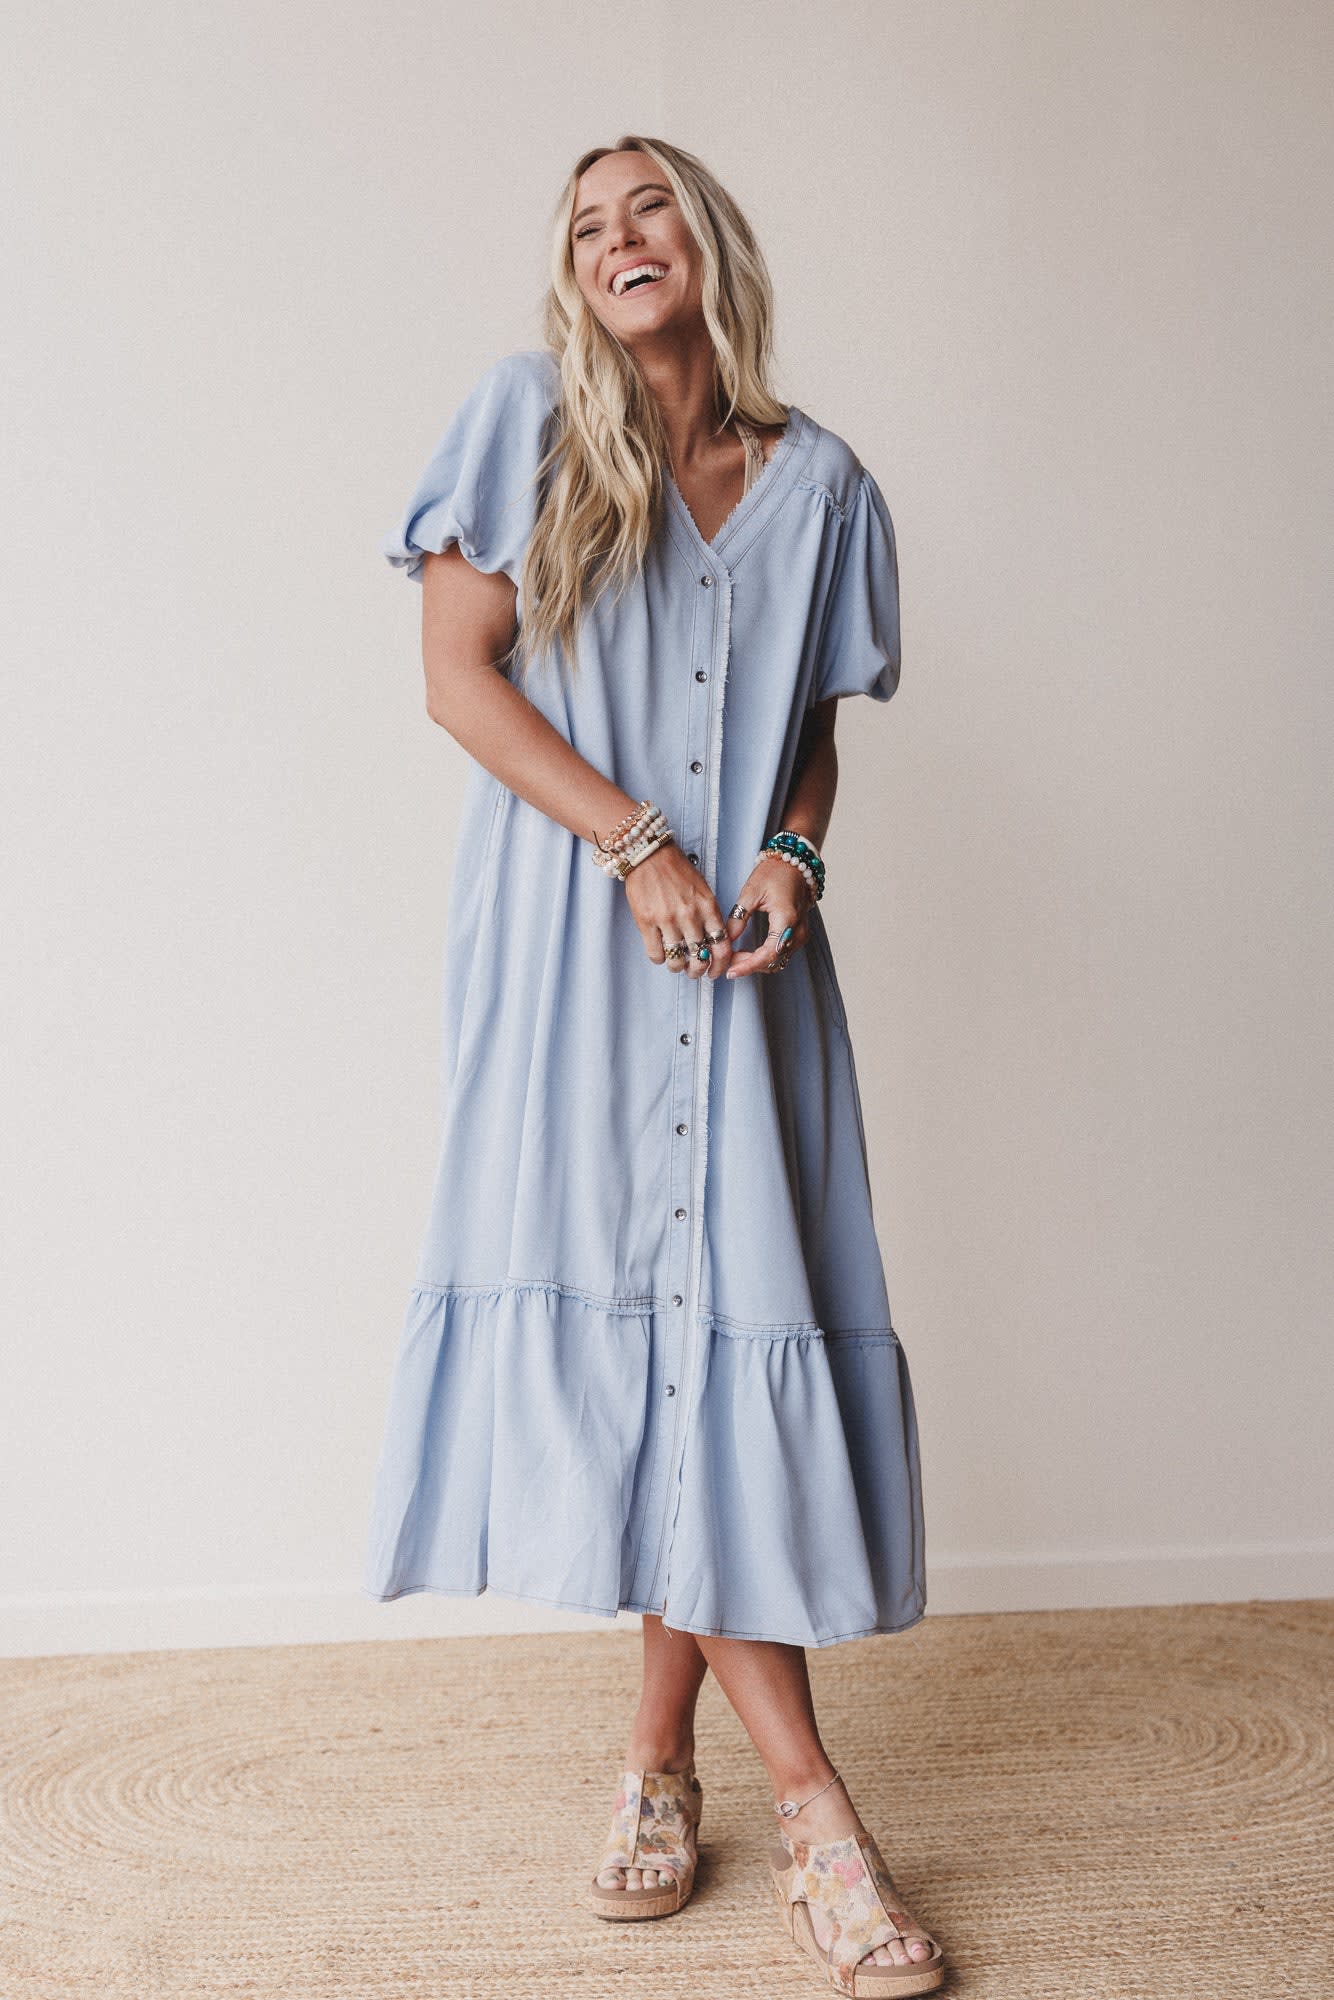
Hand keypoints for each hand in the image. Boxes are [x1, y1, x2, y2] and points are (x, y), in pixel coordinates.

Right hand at [622, 842, 741, 980]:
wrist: (650, 855)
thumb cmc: (677, 871)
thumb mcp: (703, 891)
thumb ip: (709, 916)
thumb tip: (711, 944)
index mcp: (708, 907)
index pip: (722, 946)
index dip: (721, 965)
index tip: (716, 971)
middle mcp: (690, 915)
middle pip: (700, 958)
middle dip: (698, 971)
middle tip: (694, 971)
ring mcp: (667, 920)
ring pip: (677, 960)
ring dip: (677, 967)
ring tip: (676, 963)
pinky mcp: (647, 922)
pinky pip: (656, 954)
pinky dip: (660, 958)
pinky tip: (660, 952)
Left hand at [724, 855, 814, 978]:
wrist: (794, 864)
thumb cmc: (775, 872)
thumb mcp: (751, 891)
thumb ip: (739, 917)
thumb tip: (727, 938)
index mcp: (786, 919)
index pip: (768, 954)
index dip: (748, 966)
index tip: (731, 971)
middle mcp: (797, 930)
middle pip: (773, 961)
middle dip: (749, 965)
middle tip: (727, 962)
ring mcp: (800, 934)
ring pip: (778, 960)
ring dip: (756, 963)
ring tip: (735, 958)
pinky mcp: (799, 934)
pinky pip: (782, 953)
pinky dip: (765, 957)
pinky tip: (748, 954)